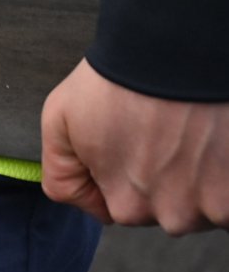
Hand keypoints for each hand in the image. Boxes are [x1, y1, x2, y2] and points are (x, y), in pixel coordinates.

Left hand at [41, 58, 228, 232]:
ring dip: (201, 175)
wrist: (172, 53)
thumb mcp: (60, 122)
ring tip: (190, 132)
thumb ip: (62, 174)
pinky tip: (214, 140)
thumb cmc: (115, 82)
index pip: (124, 207)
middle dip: (164, 177)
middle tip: (163, 133)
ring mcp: (213, 207)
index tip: (130, 139)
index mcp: (125, 207)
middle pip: (167, 207)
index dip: (123, 171)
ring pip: (204, 202)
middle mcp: (172, 218)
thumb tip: (89, 203)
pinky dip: (226, 173)